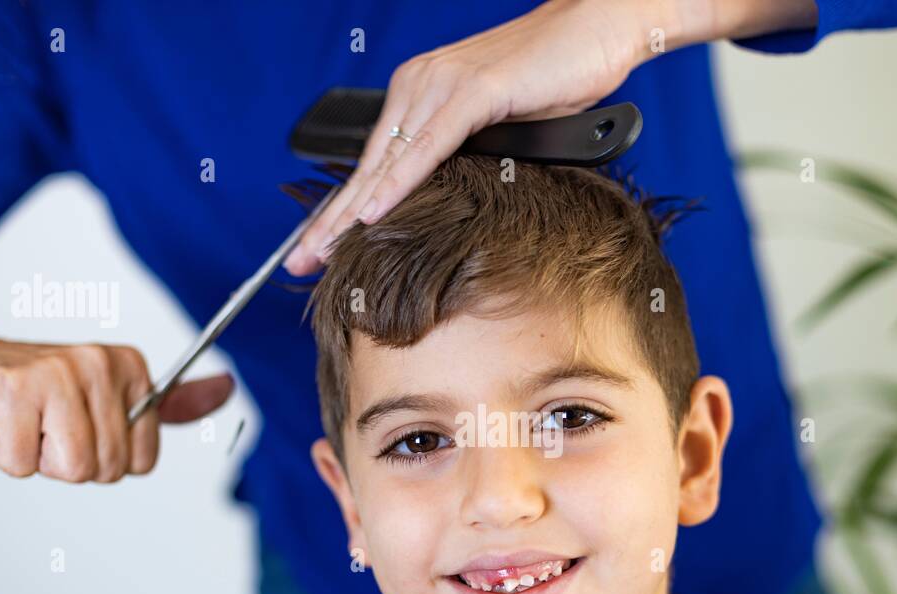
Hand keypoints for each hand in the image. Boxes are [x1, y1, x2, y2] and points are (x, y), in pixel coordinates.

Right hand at [0, 307, 233, 481]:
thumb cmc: (26, 390)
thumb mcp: (103, 396)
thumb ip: (166, 403)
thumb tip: (227, 389)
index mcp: (130, 366)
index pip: (141, 461)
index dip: (101, 457)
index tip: (72, 423)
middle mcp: (99, 363)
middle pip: (104, 470)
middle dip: (65, 460)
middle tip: (40, 424)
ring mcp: (56, 374)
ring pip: (71, 469)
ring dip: (36, 458)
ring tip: (22, 423)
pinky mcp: (11, 391)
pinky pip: (23, 465)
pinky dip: (3, 455)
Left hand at [283, 0, 652, 275]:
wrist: (598, 29)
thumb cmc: (555, 79)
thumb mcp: (499, 129)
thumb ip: (465, 157)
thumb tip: (449, 202)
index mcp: (420, 92)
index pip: (373, 164)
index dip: (340, 210)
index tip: (315, 249)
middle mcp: (421, 84)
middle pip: (368, 166)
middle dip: (329, 219)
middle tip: (299, 261)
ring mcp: (443, 84)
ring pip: (388, 160)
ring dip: (352, 212)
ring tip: (323, 250)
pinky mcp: (474, 90)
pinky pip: (428, 146)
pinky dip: (399, 183)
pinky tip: (373, 213)